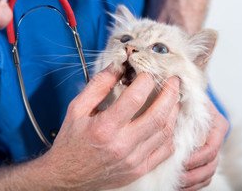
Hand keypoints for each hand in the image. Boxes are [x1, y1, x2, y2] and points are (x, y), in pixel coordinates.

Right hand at [38, 65, 179, 189]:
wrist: (67, 176)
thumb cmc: (71, 142)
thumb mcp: (77, 108)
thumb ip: (99, 85)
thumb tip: (118, 65)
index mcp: (105, 128)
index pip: (135, 98)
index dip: (146, 81)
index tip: (148, 73)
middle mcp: (122, 145)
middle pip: (158, 115)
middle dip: (170, 93)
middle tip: (174, 81)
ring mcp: (133, 160)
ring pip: (165, 132)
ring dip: (173, 111)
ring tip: (174, 97)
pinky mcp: (139, 169)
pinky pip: (165, 150)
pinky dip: (171, 133)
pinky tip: (169, 121)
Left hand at [179, 101, 228, 190]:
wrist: (187, 93)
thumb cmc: (186, 95)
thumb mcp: (187, 98)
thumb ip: (186, 108)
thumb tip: (176, 118)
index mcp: (218, 126)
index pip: (211, 148)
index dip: (196, 158)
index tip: (180, 161)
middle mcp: (217, 139)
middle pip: (211, 164)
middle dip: (193, 174)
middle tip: (176, 177)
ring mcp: (212, 149)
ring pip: (208, 173)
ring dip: (192, 181)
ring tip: (176, 183)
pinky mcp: (204, 157)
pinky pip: (204, 177)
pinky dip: (193, 184)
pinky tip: (180, 186)